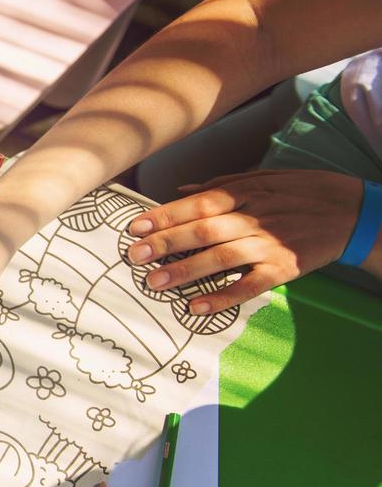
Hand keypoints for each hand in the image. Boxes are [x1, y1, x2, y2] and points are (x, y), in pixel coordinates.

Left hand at [124, 169, 364, 312]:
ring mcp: (269, 245)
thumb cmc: (302, 192)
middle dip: (165, 243)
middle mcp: (254, 218)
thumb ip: (220, 186)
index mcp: (246, 194)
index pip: (197, 204)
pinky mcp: (285, 269)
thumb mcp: (263, 178)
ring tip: (154, 283)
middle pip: (203, 230)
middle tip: (133, 256)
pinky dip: (223, 297)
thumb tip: (180, 191)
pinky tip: (197, 308)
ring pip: (221, 258)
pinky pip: (250, 285)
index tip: (134, 227)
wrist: (353, 211)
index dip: (164, 216)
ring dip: (185, 272)